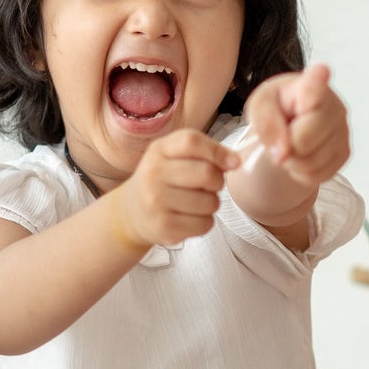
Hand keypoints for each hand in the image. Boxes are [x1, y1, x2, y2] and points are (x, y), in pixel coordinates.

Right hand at [109, 129, 238, 250]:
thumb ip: (205, 151)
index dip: (218, 151)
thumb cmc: (163, 179)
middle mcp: (153, 174)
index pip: (192, 142)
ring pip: (210, 202)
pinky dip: (204, 222)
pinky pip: (205, 224)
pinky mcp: (164, 226)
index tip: (233, 163)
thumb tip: (236, 161)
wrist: (132, 211)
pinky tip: (189, 217)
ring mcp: (156, 201)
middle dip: (218, 181)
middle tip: (209, 186)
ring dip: (211, 203)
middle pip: (207, 173)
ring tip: (196, 202)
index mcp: (159, 150)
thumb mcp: (174, 155)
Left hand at [244, 63, 349, 187]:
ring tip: (291, 145)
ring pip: (311, 162)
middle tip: (282, 135)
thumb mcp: (260, 107)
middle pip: (305, 139)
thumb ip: (266, 124)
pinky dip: (302, 171)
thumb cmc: (277, 107)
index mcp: (309, 85)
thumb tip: (282, 154)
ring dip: (292, 161)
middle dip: (287, 145)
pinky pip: (317, 175)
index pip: (316, 84)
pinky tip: (301, 154)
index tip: (321, 70)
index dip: (318, 81)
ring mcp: (343, 131)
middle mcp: (334, 105)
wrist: (292, 122)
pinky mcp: (345, 153)